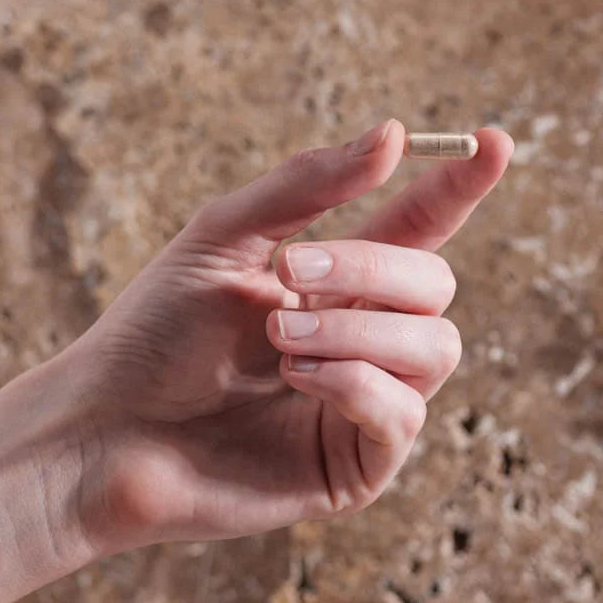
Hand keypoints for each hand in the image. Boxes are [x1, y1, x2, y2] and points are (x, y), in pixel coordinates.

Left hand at [69, 119, 512, 552]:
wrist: (106, 431)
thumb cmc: (154, 334)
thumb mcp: (223, 239)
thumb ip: (307, 186)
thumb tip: (395, 135)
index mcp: (336, 283)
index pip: (421, 229)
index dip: (459, 187)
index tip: (496, 141)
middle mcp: (363, 339)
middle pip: (435, 286)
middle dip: (371, 271)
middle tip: (291, 276)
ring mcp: (365, 404)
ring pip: (436, 350)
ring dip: (360, 331)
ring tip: (281, 342)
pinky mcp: (358, 467)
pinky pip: (403, 415)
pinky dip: (357, 385)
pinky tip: (298, 382)